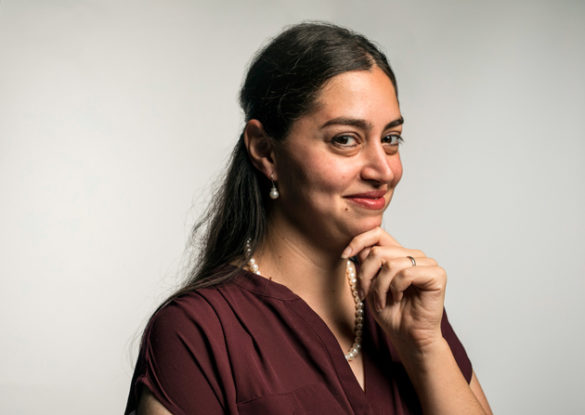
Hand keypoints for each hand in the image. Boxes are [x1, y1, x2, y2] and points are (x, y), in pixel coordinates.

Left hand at [342, 227, 446, 352]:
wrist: (407, 336)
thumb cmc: (391, 313)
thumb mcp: (370, 285)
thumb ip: (367, 264)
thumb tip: (357, 248)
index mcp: (399, 254)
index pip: (378, 233)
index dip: (358, 240)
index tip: (344, 256)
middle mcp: (414, 255)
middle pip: (379, 251)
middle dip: (365, 275)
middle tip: (365, 294)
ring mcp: (427, 263)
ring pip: (391, 264)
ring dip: (380, 287)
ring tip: (382, 301)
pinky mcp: (437, 274)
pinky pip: (406, 273)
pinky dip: (396, 289)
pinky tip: (398, 299)